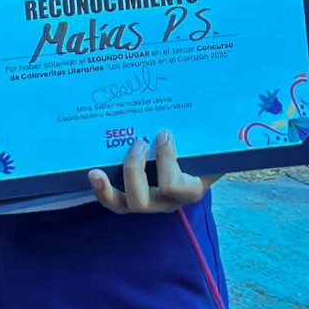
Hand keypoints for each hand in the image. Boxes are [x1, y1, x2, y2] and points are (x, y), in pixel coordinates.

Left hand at [87, 131, 211, 213]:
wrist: (202, 167)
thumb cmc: (207, 152)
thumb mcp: (212, 147)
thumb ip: (212, 135)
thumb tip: (215, 101)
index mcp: (192, 189)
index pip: (176, 186)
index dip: (166, 161)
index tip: (164, 133)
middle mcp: (168, 202)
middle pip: (145, 202)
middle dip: (135, 172)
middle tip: (137, 142)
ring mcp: (149, 202)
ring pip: (125, 206)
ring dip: (110, 187)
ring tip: (99, 169)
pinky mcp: (132, 197)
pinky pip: (115, 202)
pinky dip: (102, 190)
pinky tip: (92, 172)